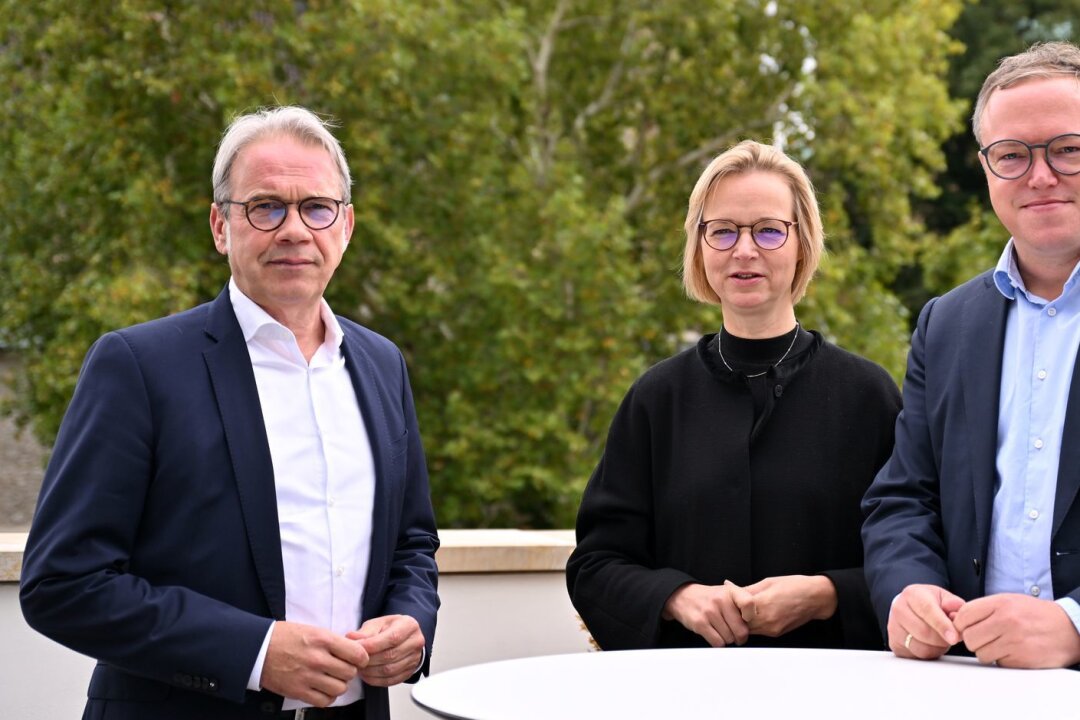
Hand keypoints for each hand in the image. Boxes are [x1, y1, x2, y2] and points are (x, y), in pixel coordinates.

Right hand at [260, 621, 368, 706]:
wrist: (258, 649)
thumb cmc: (284, 637)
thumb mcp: (312, 629)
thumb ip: (333, 641)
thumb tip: (354, 650)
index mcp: (322, 639)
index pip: (357, 653)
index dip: (361, 658)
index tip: (359, 659)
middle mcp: (317, 658)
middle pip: (350, 673)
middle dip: (349, 671)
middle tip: (342, 668)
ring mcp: (308, 676)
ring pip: (340, 688)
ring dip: (338, 685)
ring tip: (331, 679)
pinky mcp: (298, 691)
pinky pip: (324, 701)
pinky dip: (327, 697)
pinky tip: (322, 689)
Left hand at [346, 614, 425, 686]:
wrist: (403, 637)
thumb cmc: (389, 628)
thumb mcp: (378, 624)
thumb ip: (365, 632)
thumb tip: (351, 637)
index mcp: (409, 625)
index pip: (392, 638)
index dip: (373, 645)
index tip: (357, 649)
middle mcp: (416, 642)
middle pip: (391, 655)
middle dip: (370, 660)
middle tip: (355, 660)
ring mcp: (415, 658)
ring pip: (390, 670)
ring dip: (371, 671)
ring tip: (359, 668)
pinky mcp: (410, 672)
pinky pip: (392, 680)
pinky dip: (376, 680)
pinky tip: (367, 675)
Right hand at [661, 582, 749, 646]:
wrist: (683, 596)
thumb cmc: (710, 598)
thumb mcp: (726, 593)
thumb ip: (742, 602)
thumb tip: (760, 619)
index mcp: (730, 592)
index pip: (749, 604)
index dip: (751, 616)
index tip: (747, 620)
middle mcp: (720, 600)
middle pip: (741, 630)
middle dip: (740, 637)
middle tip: (737, 635)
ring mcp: (709, 612)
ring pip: (729, 638)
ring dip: (728, 639)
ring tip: (722, 631)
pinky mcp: (700, 623)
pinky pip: (717, 642)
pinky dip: (718, 643)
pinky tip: (715, 635)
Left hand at [737, 575, 837, 637]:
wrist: (816, 598)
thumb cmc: (795, 586)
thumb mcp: (768, 582)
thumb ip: (747, 588)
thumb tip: (729, 585)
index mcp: (763, 603)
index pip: (736, 609)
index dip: (730, 605)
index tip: (727, 599)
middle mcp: (767, 620)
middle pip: (739, 622)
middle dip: (734, 614)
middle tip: (731, 606)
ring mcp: (772, 629)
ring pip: (748, 630)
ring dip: (742, 621)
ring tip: (742, 610)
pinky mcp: (776, 634)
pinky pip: (758, 631)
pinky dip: (753, 624)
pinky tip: (754, 615)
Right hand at [888, 584, 963, 659]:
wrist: (910, 607)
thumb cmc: (929, 602)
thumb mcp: (943, 597)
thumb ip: (954, 604)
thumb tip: (956, 615)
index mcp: (912, 594)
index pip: (927, 610)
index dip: (942, 625)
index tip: (954, 637)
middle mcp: (899, 609)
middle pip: (923, 632)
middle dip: (943, 639)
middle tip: (952, 637)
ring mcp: (894, 627)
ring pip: (921, 647)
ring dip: (937, 648)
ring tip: (940, 638)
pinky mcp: (894, 643)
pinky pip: (916, 656)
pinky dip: (928, 653)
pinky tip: (930, 643)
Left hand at [953, 594, 1079, 667]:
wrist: (1068, 628)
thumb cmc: (1035, 614)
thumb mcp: (1009, 601)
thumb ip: (983, 609)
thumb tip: (955, 620)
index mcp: (1000, 604)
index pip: (964, 615)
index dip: (961, 624)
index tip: (966, 627)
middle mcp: (1006, 621)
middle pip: (969, 638)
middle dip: (972, 640)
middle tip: (983, 638)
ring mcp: (1014, 641)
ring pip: (981, 654)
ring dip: (987, 652)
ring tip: (1000, 644)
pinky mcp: (1021, 659)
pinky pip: (997, 663)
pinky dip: (1001, 660)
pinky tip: (1012, 651)